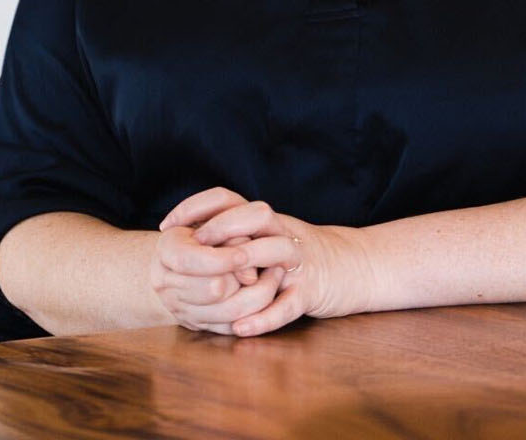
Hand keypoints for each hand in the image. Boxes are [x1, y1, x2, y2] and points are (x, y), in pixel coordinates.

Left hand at [159, 186, 372, 337]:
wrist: (356, 267)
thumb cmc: (300, 254)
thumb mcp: (268, 235)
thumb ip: (234, 233)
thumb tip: (183, 238)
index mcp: (266, 220)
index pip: (228, 198)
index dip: (196, 207)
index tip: (168, 226)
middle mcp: (284, 233)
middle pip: (256, 215)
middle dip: (222, 227)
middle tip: (194, 246)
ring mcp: (301, 261)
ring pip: (278, 251)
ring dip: (248, 262)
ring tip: (220, 281)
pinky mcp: (313, 291)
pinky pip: (289, 303)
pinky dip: (265, 317)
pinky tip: (240, 327)